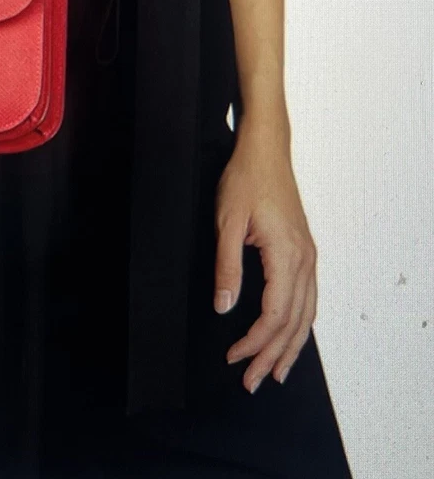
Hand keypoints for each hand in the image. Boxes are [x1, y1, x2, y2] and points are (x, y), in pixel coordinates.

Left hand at [213, 125, 317, 393]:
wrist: (266, 150)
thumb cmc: (245, 180)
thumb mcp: (226, 222)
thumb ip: (227, 267)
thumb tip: (224, 307)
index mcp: (286, 255)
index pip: (274, 314)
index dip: (254, 341)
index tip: (233, 357)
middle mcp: (304, 260)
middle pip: (294, 322)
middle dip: (272, 355)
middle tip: (251, 381)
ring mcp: (308, 256)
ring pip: (306, 314)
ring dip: (290, 347)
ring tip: (274, 372)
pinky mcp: (305, 251)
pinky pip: (308, 298)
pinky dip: (300, 324)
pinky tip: (290, 336)